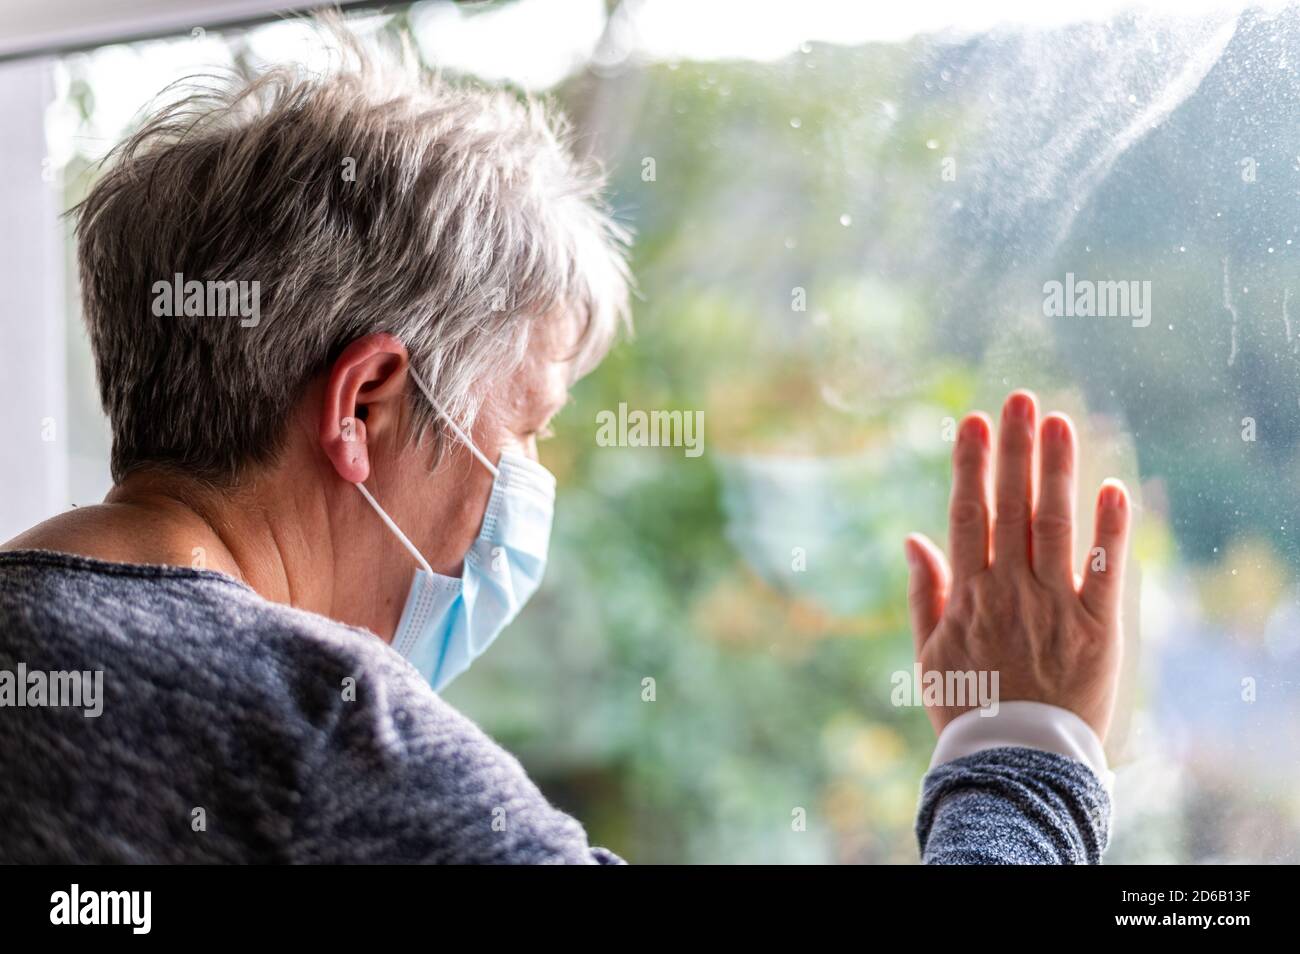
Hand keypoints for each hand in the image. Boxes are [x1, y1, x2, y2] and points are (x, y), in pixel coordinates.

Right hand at [903, 390, 1129, 740]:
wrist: (1017, 764)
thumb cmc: (967, 709)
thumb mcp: (930, 653)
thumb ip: (925, 591)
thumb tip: (912, 536)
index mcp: (969, 595)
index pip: (968, 514)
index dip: (970, 464)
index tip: (972, 421)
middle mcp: (1011, 590)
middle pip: (1012, 506)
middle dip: (1014, 449)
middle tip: (1019, 399)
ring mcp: (1056, 607)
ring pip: (1055, 525)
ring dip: (1056, 470)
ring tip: (1057, 422)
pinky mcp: (1098, 629)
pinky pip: (1105, 571)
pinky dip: (1110, 530)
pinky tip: (1113, 487)